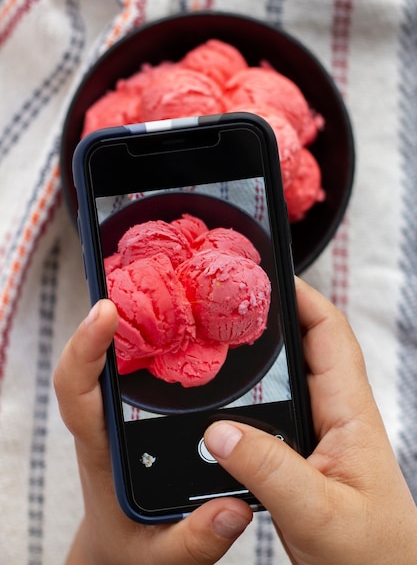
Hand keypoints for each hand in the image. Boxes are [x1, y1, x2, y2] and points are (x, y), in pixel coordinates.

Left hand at [54, 299, 251, 564]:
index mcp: (101, 447)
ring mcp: (126, 411)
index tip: (105, 311)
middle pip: (98, 354)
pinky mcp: (145, 408)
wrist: (124, 548)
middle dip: (114, 309)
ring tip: (169, 277)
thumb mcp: (163, 556)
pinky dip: (159, 335)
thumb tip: (234, 507)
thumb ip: (195, 539)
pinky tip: (188, 318)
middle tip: (143, 270)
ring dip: (138, 314)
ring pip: (123, 353)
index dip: (84, 347)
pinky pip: (145, 365)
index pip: (76, 390)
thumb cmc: (133, 548)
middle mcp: (109, 418)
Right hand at [205, 277, 416, 563]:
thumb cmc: (371, 555)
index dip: (303, 298)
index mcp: (350, 413)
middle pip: (308, 345)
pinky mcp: (306, 454)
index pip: (331, 334)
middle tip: (230, 302)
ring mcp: (322, 433)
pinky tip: (227, 402)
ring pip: (291, 377)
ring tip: (222, 339)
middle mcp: (337, 414)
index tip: (266, 276)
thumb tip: (220, 431)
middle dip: (274, 318)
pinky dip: (254, 395)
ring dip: (262, 356)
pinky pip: (278, 409)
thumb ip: (269, 471)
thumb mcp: (317, 513)